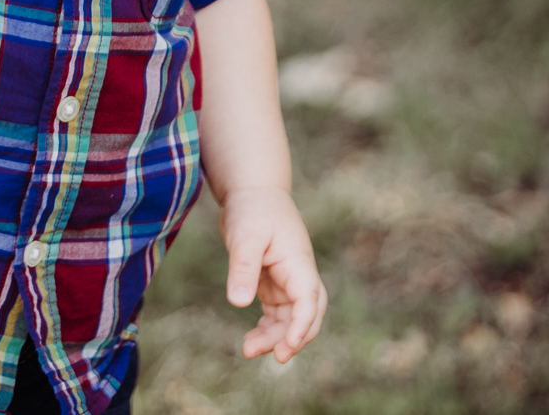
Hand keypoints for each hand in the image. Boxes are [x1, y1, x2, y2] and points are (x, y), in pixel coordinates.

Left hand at [219, 186, 326, 362]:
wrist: (252, 193)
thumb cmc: (253, 209)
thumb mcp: (245, 236)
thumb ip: (243, 268)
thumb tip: (239, 303)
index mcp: (298, 263)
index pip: (309, 300)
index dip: (302, 325)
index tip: (287, 347)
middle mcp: (298, 275)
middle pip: (307, 315)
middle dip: (294, 338)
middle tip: (274, 357)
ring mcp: (287, 281)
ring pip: (290, 319)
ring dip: (276, 337)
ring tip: (249, 350)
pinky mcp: (273, 284)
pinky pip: (276, 315)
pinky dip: (268, 329)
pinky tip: (252, 341)